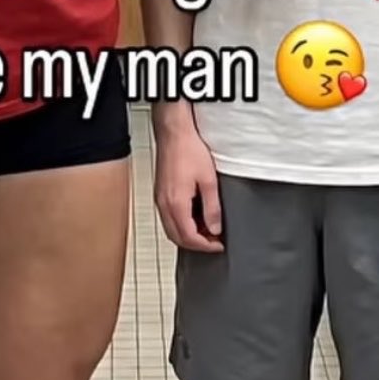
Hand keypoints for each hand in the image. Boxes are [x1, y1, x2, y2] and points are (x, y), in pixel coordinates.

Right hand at [153, 113, 223, 252]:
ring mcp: (159, 199)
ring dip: (188, 235)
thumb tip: (215, 228)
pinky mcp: (160, 193)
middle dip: (196, 244)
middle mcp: (164, 204)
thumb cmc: (189, 150)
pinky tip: (193, 218)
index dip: (205, 246)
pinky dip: (180, 224)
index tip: (218, 245)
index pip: (189, 237)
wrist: (174, 133)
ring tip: (206, 231)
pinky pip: (168, 218)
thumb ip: (212, 208)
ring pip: (171, 229)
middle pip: (177, 238)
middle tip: (213, 242)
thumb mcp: (209, 181)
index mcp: (176, 204)